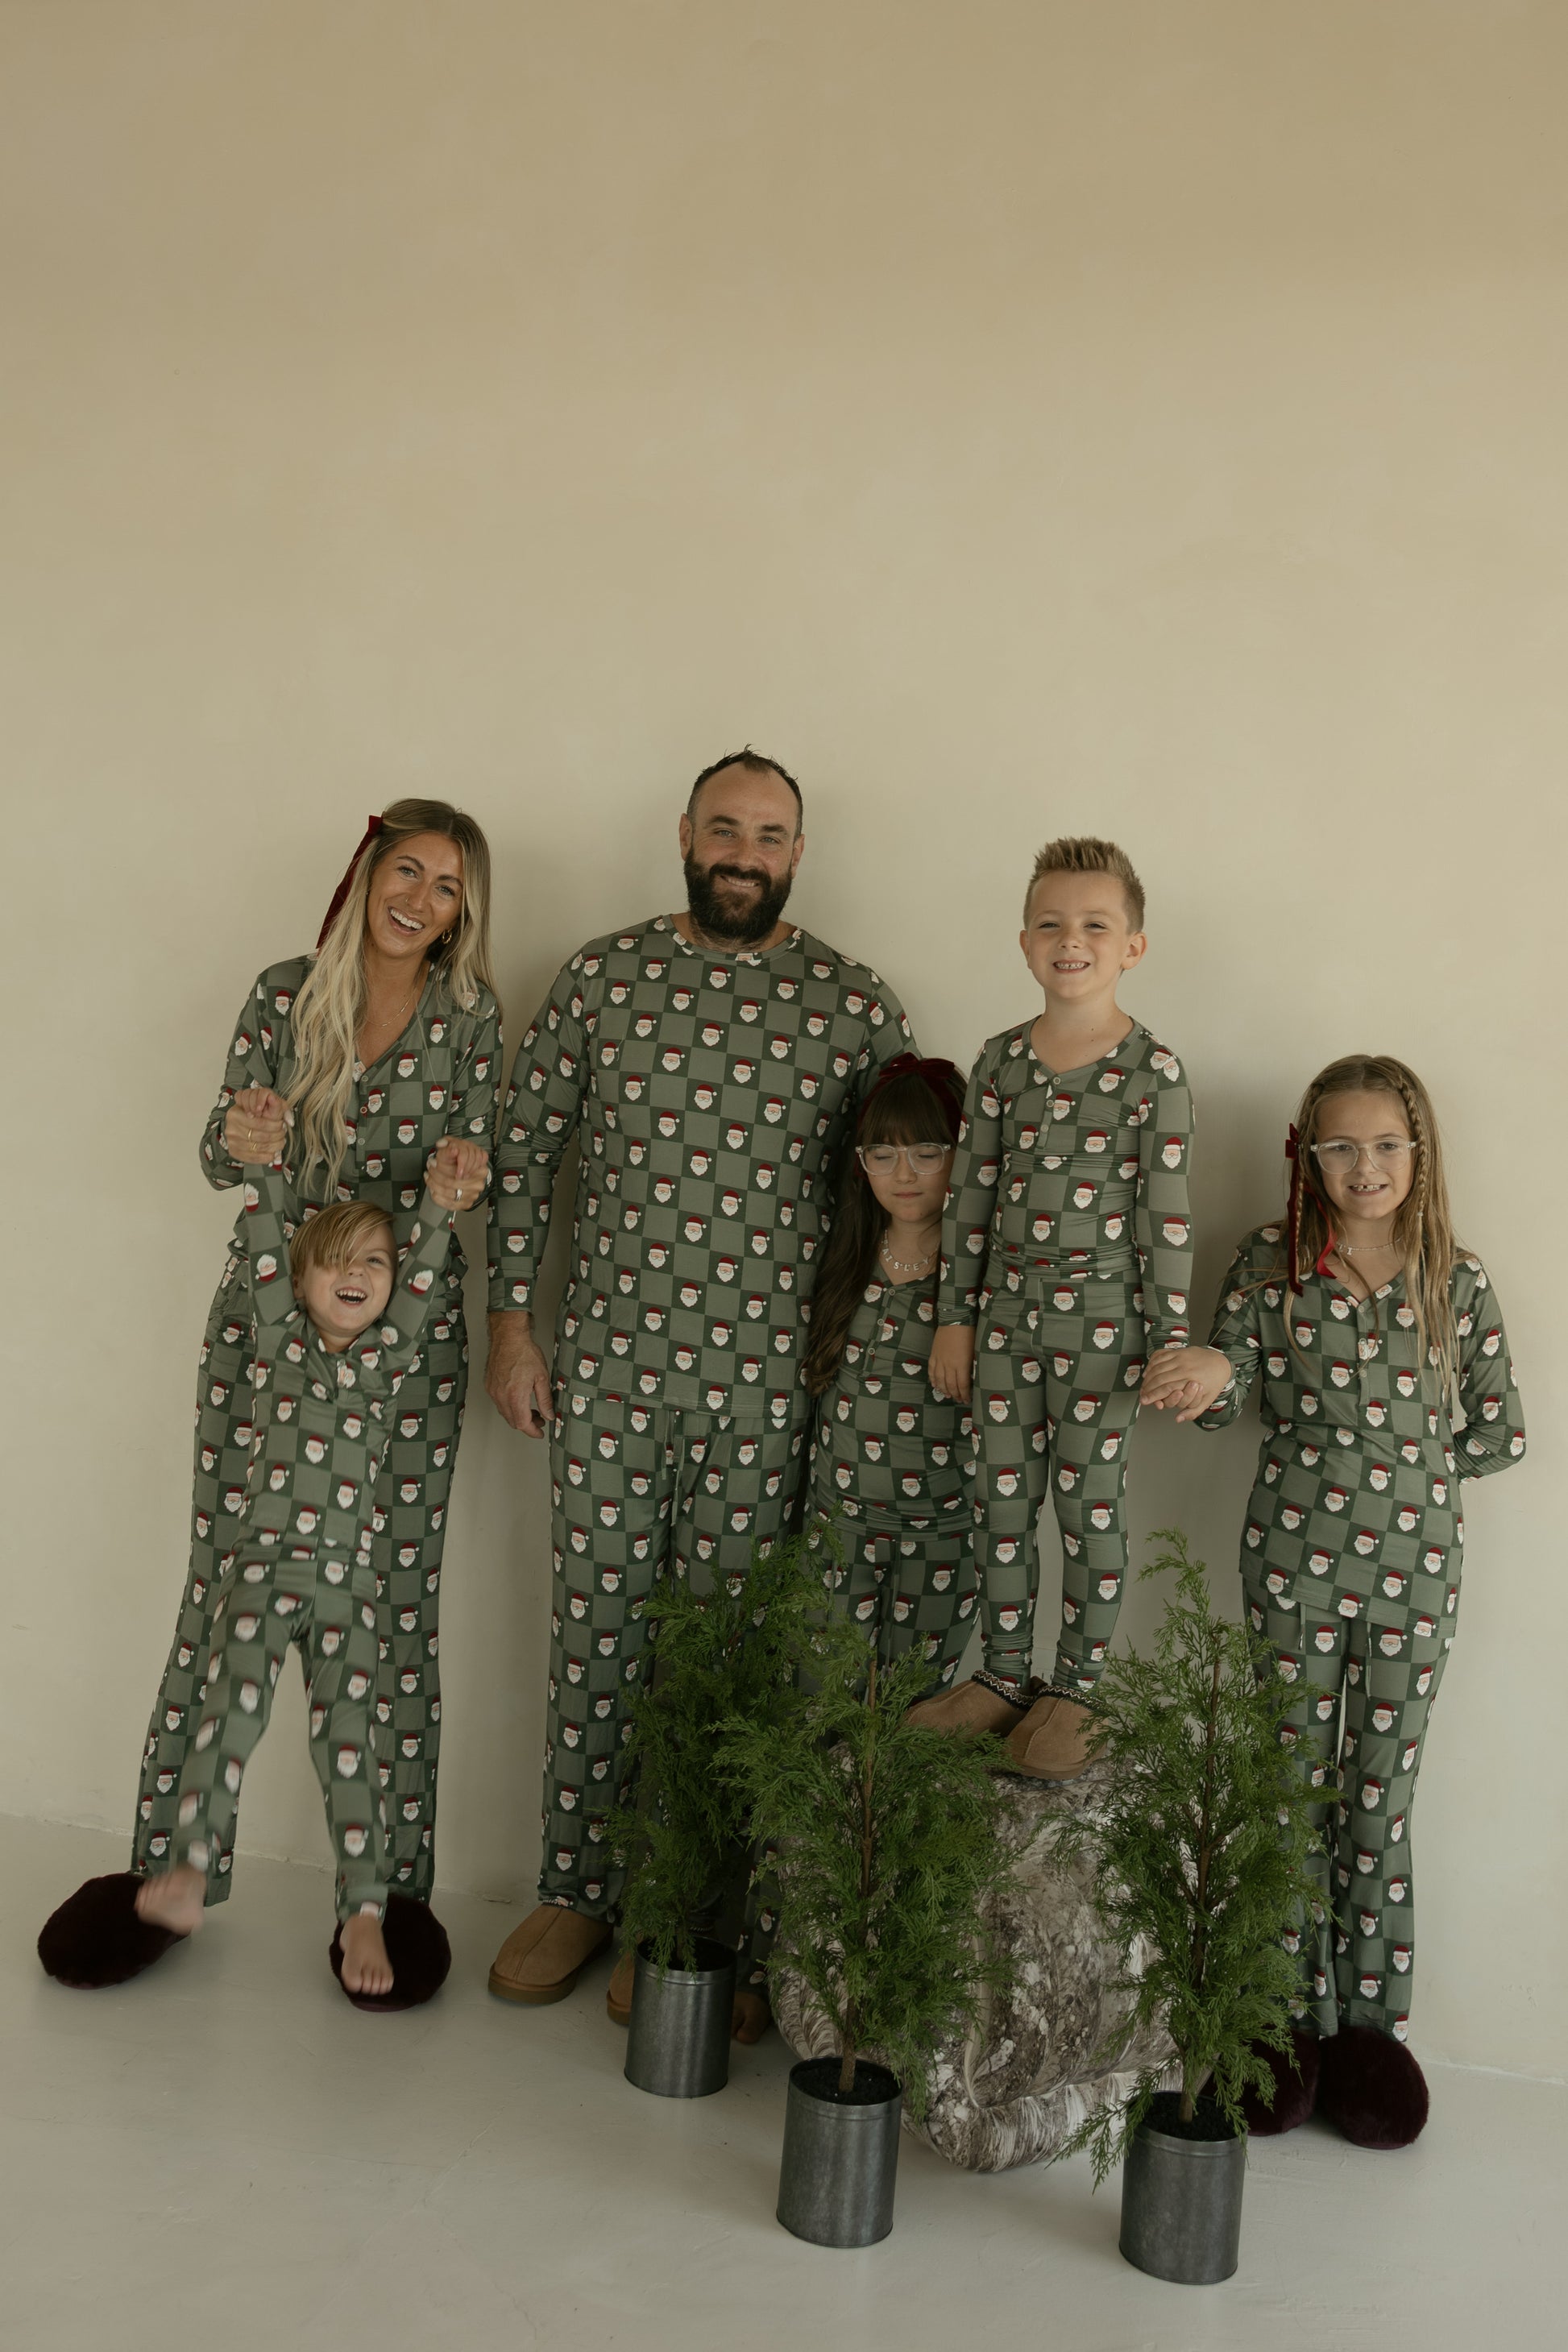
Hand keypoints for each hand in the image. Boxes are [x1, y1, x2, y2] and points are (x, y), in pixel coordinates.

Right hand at [224, 1085, 290, 1164]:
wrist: (237, 1123)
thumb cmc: (253, 1114)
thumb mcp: (263, 1104)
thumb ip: (278, 1107)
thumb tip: (290, 1121)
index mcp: (236, 1113)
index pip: (261, 1123)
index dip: (276, 1125)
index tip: (282, 1124)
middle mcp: (231, 1128)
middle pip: (261, 1136)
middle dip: (277, 1136)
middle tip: (282, 1133)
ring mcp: (232, 1141)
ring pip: (259, 1148)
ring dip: (274, 1146)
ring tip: (280, 1142)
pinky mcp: (234, 1152)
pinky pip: (254, 1158)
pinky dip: (267, 1157)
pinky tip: (273, 1153)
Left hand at [426, 1136, 489, 1212]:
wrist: (466, 1170)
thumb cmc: (459, 1158)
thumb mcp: (454, 1145)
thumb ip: (448, 1143)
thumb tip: (444, 1145)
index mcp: (479, 1161)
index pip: (461, 1162)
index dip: (444, 1162)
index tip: (434, 1160)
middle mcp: (479, 1178)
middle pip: (453, 1180)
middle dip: (436, 1173)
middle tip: (429, 1168)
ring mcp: (474, 1191)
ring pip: (449, 1191)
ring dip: (434, 1184)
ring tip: (428, 1177)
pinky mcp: (467, 1202)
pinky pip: (450, 1203)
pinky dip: (438, 1197)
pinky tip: (433, 1190)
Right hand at [486, 1310, 552, 1437]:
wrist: (508, 1337)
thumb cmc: (524, 1352)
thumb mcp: (542, 1377)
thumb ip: (545, 1400)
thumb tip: (549, 1415)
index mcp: (515, 1396)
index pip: (523, 1424)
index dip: (533, 1431)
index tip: (540, 1433)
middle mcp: (501, 1396)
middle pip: (513, 1421)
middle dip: (527, 1424)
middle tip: (540, 1419)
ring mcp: (493, 1391)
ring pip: (505, 1413)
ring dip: (518, 1415)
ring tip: (531, 1409)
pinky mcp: (489, 1385)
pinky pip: (498, 1403)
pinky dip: (509, 1406)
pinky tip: (519, 1399)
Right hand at [928, 1325, 974, 1407]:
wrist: (955, 1320)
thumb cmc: (969, 1334)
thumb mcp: (974, 1351)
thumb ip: (971, 1365)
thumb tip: (971, 1377)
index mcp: (961, 1364)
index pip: (963, 1385)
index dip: (965, 1394)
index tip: (967, 1399)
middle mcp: (949, 1364)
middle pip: (951, 1385)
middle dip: (955, 1394)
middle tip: (958, 1400)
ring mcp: (940, 1360)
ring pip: (939, 1380)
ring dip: (943, 1389)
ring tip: (947, 1395)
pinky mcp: (934, 1355)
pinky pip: (931, 1370)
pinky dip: (933, 1379)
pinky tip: (935, 1385)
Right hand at [1140, 1345, 1231, 1422]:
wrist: (1221, 1363)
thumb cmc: (1214, 1382)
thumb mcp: (1207, 1400)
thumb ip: (1192, 1412)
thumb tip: (1178, 1419)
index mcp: (1191, 1380)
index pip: (1167, 1388)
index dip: (1153, 1396)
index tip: (1145, 1401)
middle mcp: (1184, 1367)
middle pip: (1159, 1378)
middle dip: (1147, 1388)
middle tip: (1142, 1396)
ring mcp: (1180, 1357)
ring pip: (1157, 1366)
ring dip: (1147, 1377)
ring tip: (1143, 1386)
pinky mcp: (1178, 1350)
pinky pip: (1160, 1355)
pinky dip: (1151, 1363)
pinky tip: (1148, 1371)